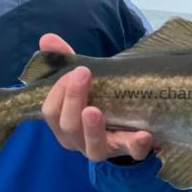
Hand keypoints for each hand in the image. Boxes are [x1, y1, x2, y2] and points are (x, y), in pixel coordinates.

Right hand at [38, 33, 152, 161]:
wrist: (127, 127)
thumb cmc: (98, 100)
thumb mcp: (81, 82)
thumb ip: (65, 61)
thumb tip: (47, 38)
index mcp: (64, 125)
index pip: (51, 112)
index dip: (58, 92)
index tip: (73, 70)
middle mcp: (80, 141)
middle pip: (69, 128)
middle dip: (73, 100)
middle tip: (82, 74)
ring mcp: (106, 149)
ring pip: (94, 148)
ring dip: (92, 129)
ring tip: (94, 111)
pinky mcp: (130, 150)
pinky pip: (133, 153)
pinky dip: (137, 145)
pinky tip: (144, 134)